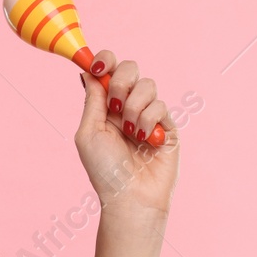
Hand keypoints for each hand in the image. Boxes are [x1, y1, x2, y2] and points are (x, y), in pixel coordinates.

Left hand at [76, 50, 179, 213]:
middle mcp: (127, 106)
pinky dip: (148, 121)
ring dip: (134, 107)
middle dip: (121, 82)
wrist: (130, 197)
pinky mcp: (167, 126)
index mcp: (105, 105)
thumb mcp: (89, 132)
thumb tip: (89, 69)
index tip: (98, 66)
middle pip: (130, 67)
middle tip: (115, 105)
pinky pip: (160, 105)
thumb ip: (93, 99)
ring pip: (147, 85)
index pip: (108, 69)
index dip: (104, 59)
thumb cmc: (105, 171)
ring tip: (130, 132)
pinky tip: (144, 140)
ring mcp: (149, 115)